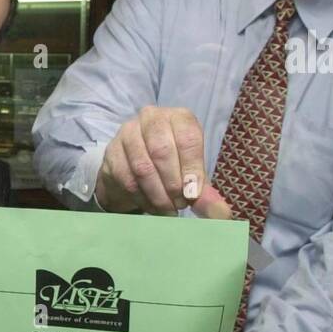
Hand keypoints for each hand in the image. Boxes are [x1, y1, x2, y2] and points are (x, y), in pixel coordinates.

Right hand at [97, 106, 212, 214]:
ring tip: (168, 209)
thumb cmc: (170, 165)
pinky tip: (152, 207)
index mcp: (178, 117)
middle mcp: (151, 117)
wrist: (133, 167)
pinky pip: (126, 178)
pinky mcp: (111, 152)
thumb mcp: (191, 175)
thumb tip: (221, 214)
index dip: (192, 168)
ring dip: (157, 194)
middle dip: (173, 183)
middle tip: (180, 204)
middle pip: (162, 151)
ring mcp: (128, 132)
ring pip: (143, 167)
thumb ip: (206, 193)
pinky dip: (142, 198)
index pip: (187, 138)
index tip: (193, 193)